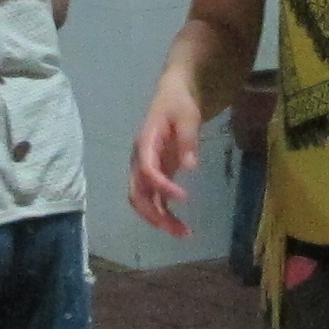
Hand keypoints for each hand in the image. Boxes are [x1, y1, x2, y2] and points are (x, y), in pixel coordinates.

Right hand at [128, 81, 205, 236]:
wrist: (172, 94)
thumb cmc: (179, 102)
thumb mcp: (187, 115)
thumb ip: (188, 139)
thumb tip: (191, 167)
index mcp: (145, 144)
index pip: (147, 170)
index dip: (162, 186)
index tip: (184, 197)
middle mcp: (140, 160)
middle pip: (138, 194)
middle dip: (155, 215)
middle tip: (179, 230)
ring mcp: (146, 169)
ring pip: (144, 201)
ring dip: (160, 219)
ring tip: (184, 234)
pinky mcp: (156, 174)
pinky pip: (155, 199)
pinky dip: (165, 214)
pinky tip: (181, 226)